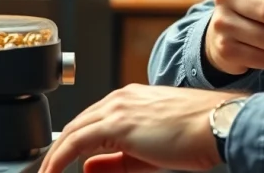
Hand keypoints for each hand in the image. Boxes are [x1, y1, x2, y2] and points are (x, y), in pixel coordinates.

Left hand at [38, 84, 241, 172]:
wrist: (217, 125)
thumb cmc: (196, 135)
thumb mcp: (150, 152)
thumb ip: (117, 160)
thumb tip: (88, 168)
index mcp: (131, 98)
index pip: (92, 121)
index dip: (74, 143)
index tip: (63, 161)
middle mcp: (120, 98)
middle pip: (78, 125)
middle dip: (59, 150)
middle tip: (47, 170)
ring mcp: (116, 108)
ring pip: (73, 132)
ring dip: (55, 156)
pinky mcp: (115, 124)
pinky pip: (75, 143)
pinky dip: (59, 159)